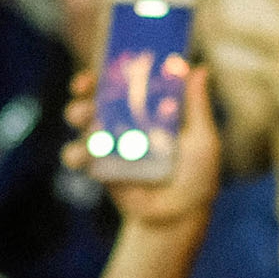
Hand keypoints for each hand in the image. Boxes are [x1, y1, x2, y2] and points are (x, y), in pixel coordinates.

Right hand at [64, 62, 222, 229]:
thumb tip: (200, 68)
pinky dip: (76, 152)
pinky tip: (86, 156)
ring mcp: (109, 144)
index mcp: (148, 109)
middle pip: (96, 95)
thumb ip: (196, 107)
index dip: (110, 68)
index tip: (105, 60)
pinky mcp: (98, 167)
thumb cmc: (197, 176)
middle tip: (84, 87)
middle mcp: (124, 122)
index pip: (125, 81)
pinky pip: (77, 154)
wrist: (179, 218)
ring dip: (77, 114)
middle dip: (84, 88)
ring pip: (80, 121)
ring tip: (89, 122)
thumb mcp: (202, 140)